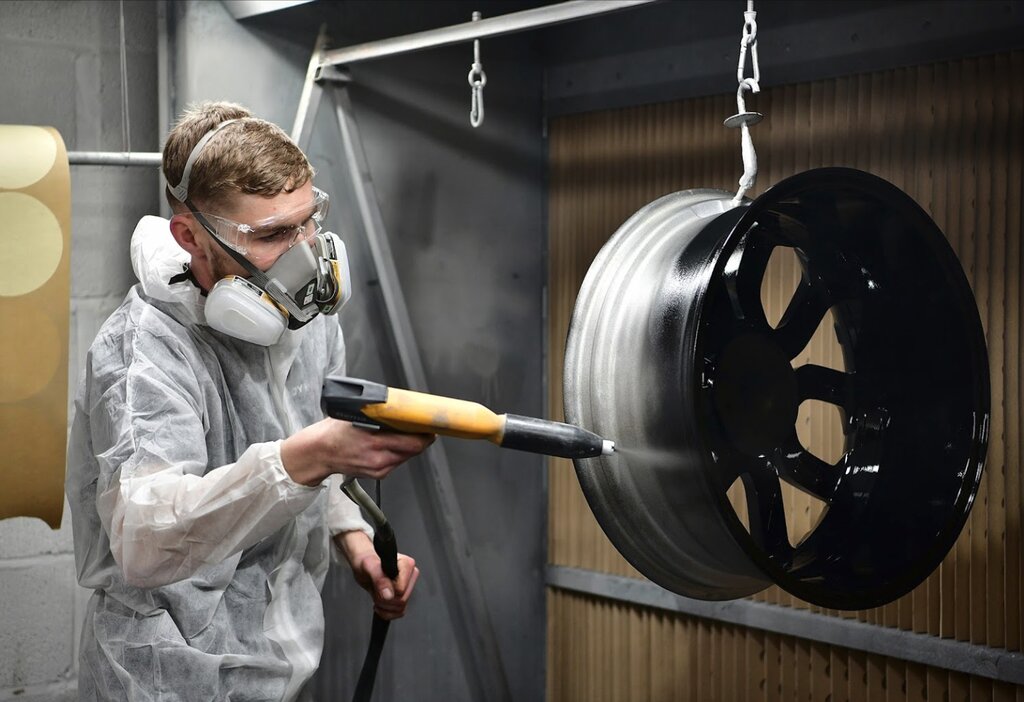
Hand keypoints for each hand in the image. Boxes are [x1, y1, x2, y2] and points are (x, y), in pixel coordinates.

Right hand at [281, 418, 434, 485]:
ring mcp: (379, 469)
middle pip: (413, 450)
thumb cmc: (333, 432)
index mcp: (373, 441)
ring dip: (410, 445)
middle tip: (424, 427)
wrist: (318, 454)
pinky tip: (393, 444)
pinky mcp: (378, 475)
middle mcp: (378, 458)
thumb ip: (380, 415)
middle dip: (421, 438)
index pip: (412, 442)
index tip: (431, 425)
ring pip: (407, 456)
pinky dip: (399, 452)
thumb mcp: (357, 415)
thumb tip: (400, 409)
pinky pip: (397, 462)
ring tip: (408, 433)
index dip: (426, 434)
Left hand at [343, 533, 419, 620]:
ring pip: (400, 608)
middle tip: (375, 589)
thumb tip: (389, 594)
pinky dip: (387, 612)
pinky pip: (399, 612)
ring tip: (377, 594)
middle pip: (402, 601)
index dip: (387, 591)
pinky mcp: (404, 596)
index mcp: (407, 565)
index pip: (401, 590)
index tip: (378, 584)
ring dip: (384, 606)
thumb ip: (379, 579)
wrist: (363, 565)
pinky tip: (380, 603)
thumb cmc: (366, 561)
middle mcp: (410, 575)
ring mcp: (408, 587)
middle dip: (384, 600)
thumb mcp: (368, 567)